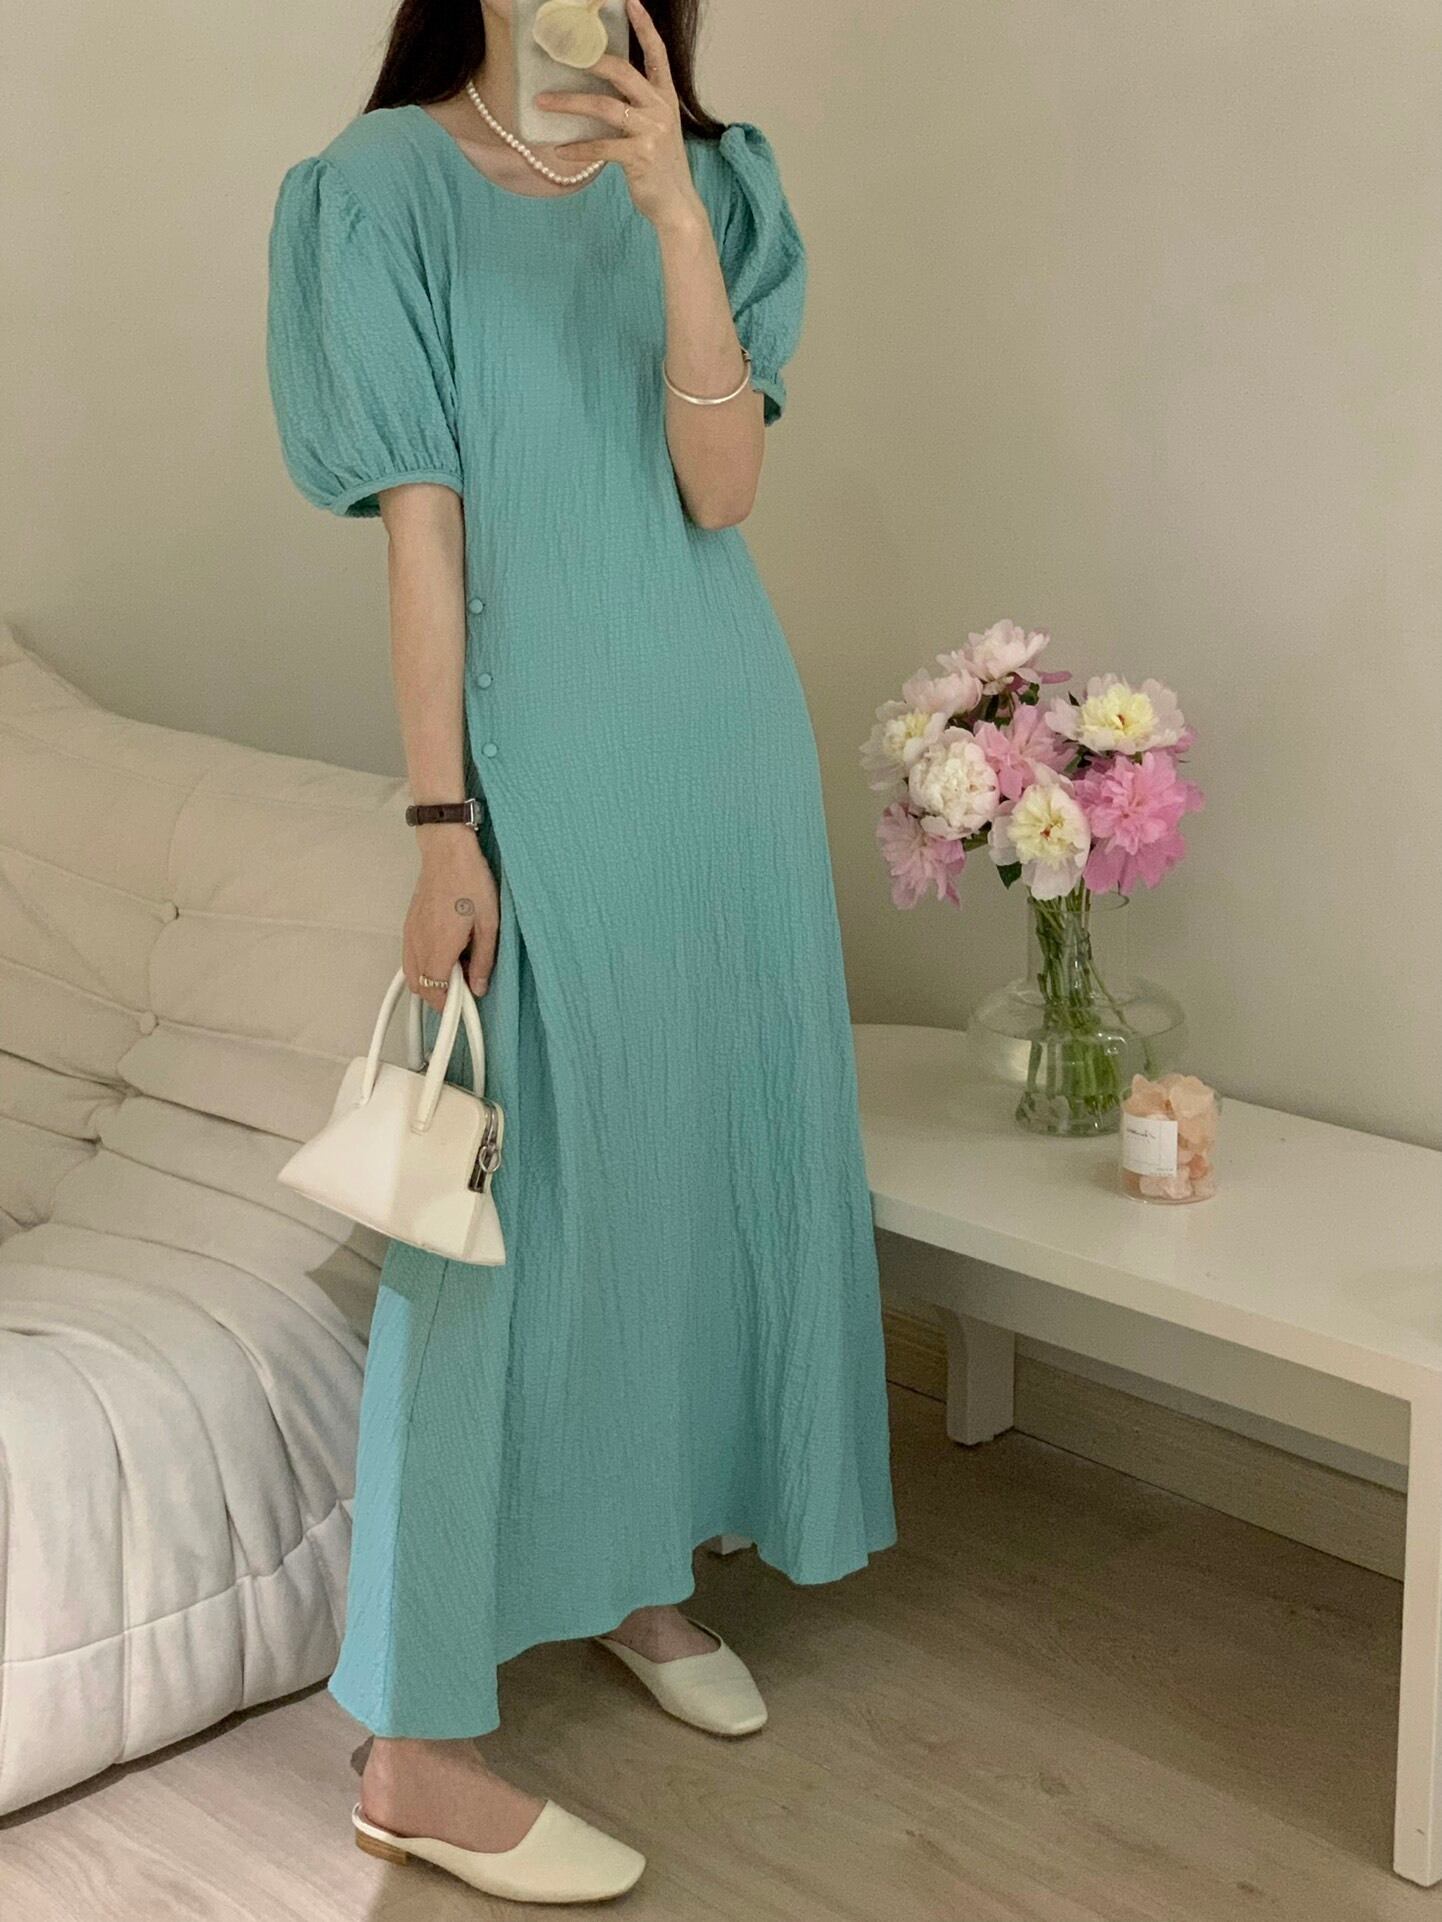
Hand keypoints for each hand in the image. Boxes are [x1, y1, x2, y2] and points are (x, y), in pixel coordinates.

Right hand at [404, 829, 499, 1009]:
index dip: (451, 1004)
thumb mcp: (490, 924)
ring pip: (412, 974)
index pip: (436, 992)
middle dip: (441, 995)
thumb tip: (478, 987)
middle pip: (421, 988)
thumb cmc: (470, 881)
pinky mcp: (409, 926)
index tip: (466, 1003)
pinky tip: (444, 953)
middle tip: (465, 984)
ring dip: (431, 981)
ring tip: (457, 967)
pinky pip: (410, 957)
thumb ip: (483, 960)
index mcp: (439, 947)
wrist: (447, 852)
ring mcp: (410, 935)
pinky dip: (423, 965)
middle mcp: (419, 944)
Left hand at [537, 0, 705, 233]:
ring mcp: (652, 131)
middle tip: (557, 56)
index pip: (656, 53)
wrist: (676, 205)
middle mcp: (660, 108)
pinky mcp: (640, 156)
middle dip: (587, 61)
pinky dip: (577, 148)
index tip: (630, 1)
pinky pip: (601, 146)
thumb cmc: (658, 165)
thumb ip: (634, 106)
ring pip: (604, 106)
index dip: (644, 26)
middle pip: (621, 71)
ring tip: (542, 103)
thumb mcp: (652, 128)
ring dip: (569, 103)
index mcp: (665, 96)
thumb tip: (595, 89)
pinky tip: (559, 150)